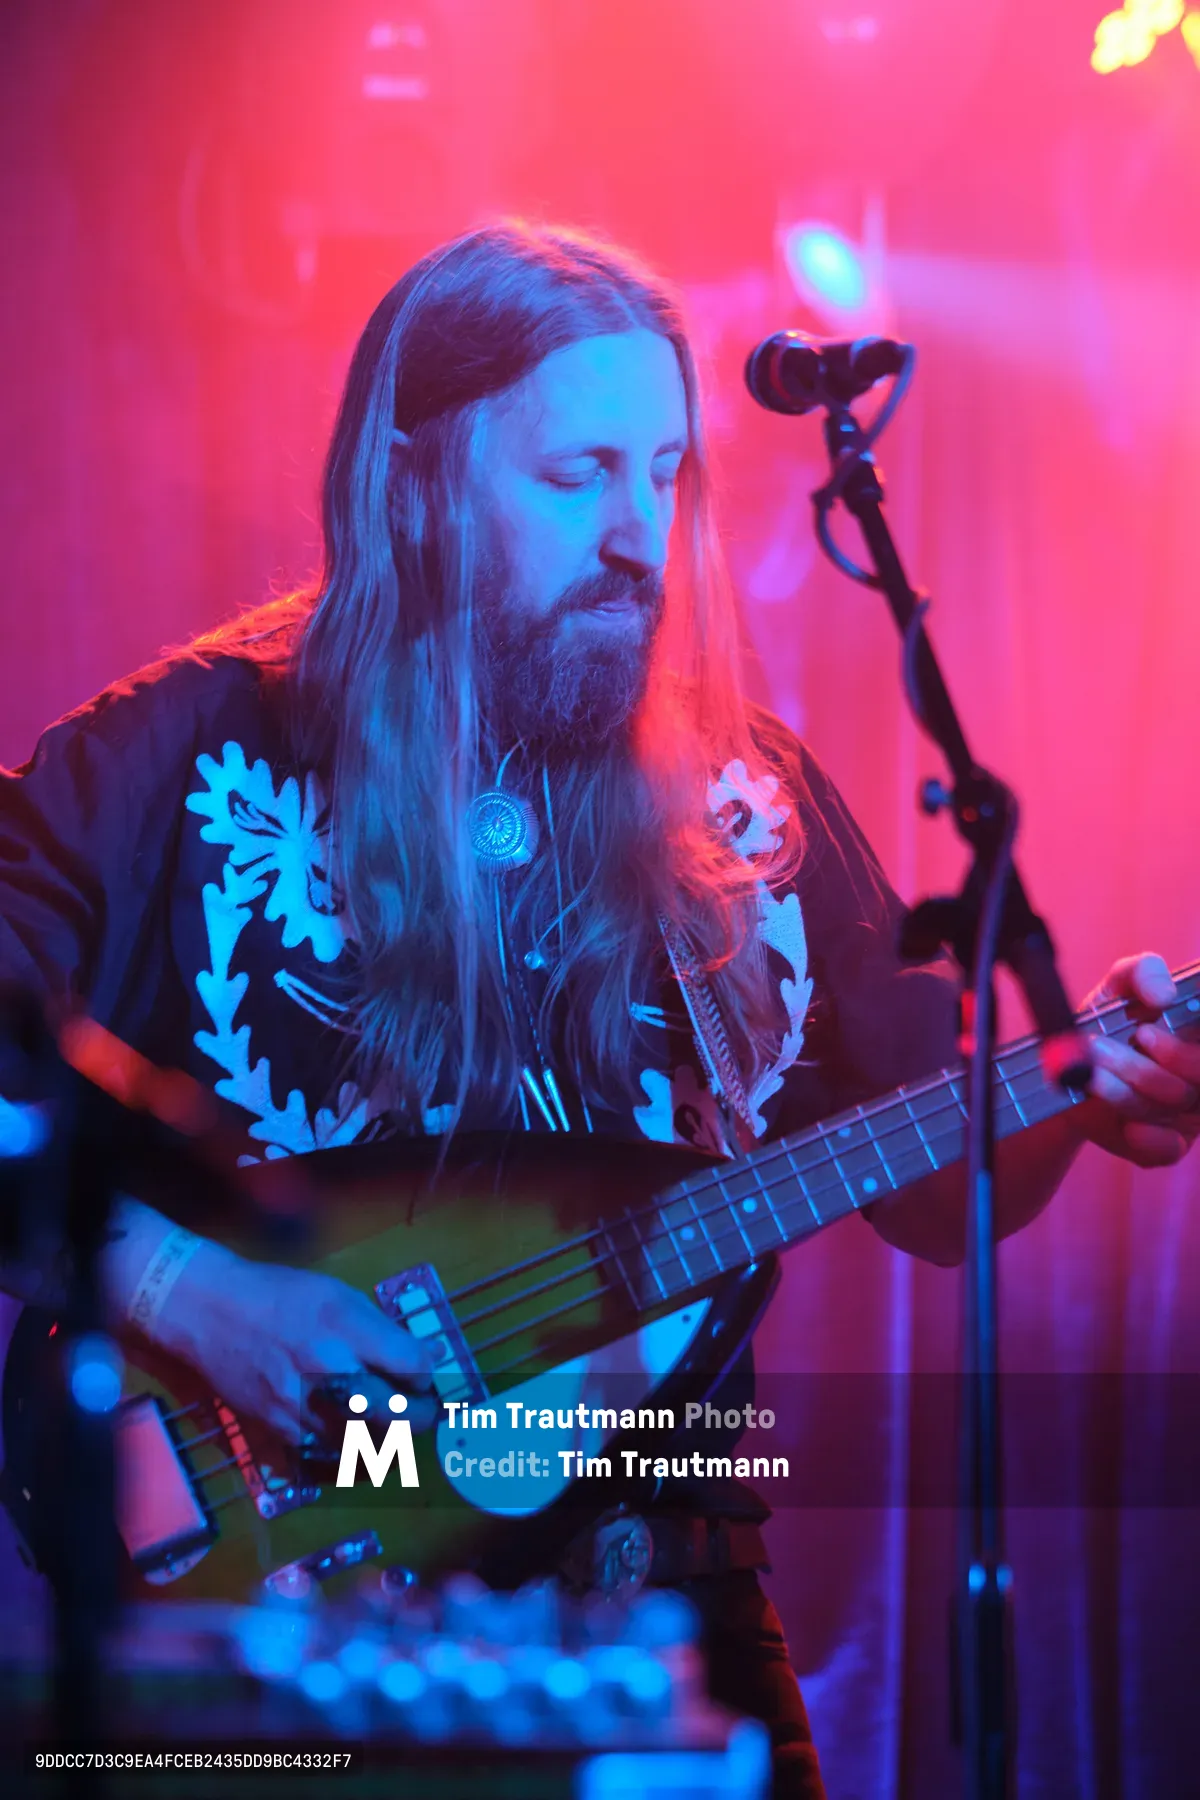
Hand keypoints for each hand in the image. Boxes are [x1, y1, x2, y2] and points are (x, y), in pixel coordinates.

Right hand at [150, 1242, 434, 1445]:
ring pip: (367, 1445)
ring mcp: (302, 1407)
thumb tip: (419, 1356)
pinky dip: (351, 1457)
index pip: (412, 1365)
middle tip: (425, 1413)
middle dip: (422, 1417)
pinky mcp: (280, 1431)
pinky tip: (357, 1444)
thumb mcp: (338, 1295)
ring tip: (393, 1429)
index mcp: (346, 1327)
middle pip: (397, 1414)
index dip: (428, 1375)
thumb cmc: (280, 1296)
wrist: (212, 1315)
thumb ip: (378, 1330)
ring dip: (389, 1440)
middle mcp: (327, 1371)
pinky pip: (329, 1460)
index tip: (426, 1376)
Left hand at [1077, 953, 1199, 1168]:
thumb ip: (1142, 973)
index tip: (1145, 1029)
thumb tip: (1164, 994)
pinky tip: (1125, 1126)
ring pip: (1172, 1104)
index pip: (1199, 1041)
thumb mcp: (1119, 986)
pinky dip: (1148, 1138)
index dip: (1183, 1051)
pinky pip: (1169, 1148)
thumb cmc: (1106, 1022)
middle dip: (1144, 1065)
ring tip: (1089, 1072)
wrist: (1067, 1073)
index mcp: (1196, 1037)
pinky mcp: (1167, 1143)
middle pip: (1196, 1074)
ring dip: (1124, 1089)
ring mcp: (1189, 1111)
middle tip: (1098, 1048)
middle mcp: (1198, 1074)